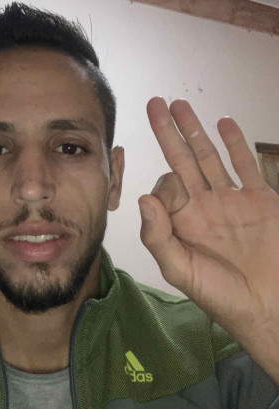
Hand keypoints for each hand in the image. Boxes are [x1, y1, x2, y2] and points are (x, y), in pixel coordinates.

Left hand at [138, 97, 278, 381]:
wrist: (268, 305)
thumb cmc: (220, 294)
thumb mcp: (180, 270)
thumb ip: (158, 236)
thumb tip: (143, 198)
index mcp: (181, 222)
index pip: (165, 188)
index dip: (164, 185)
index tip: (172, 197)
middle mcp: (203, 205)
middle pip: (182, 160)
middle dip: (167, 132)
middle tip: (154, 103)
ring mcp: (232, 199)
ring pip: (210, 156)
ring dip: (196, 130)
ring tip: (180, 104)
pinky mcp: (260, 199)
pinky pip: (246, 165)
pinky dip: (236, 143)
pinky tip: (224, 122)